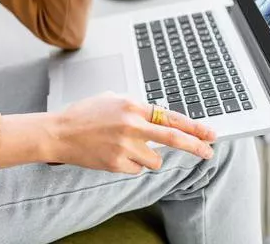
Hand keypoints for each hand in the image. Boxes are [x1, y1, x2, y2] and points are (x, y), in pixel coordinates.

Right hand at [49, 91, 216, 173]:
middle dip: (195, 146)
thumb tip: (159, 117)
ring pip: (155, 160)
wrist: (60, 133)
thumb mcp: (112, 100)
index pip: (171, 116)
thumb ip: (136, 108)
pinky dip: (130, 164)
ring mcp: (125, 145)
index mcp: (132, 105)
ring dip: (148, 157)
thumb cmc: (85, 115)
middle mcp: (131, 124)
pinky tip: (114, 154)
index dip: (193, 126)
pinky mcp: (117, 163)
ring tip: (127, 148)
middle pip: (173, 138)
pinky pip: (137, 169)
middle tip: (208, 151)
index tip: (209, 133)